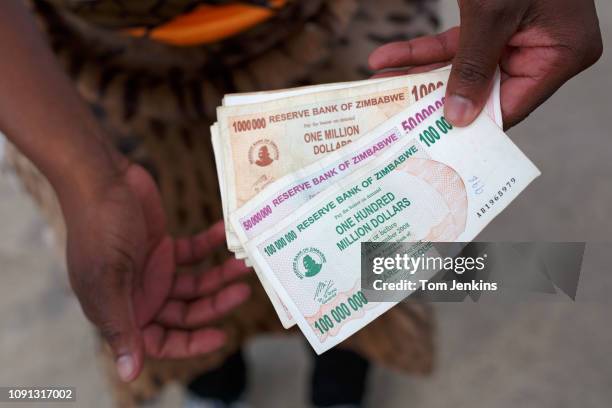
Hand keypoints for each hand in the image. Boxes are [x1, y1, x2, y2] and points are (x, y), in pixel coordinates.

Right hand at [63, 163, 250, 381]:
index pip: (161, 341)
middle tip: (242, 289)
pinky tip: (225, 236)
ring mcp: (154, 269)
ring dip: (219, 276)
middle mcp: (140, 294)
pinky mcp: (164, 245)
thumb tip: (129, 374)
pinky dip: (211, 245)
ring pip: (195, 284)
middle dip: (215, 304)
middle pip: (186, 312)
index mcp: (123, 309)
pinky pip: (194, 252)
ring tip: (242, 264)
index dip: (191, 344)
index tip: (222, 336)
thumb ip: (121, 326)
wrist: (99, 177)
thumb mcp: (108, 279)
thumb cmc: (98, 228)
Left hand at [368, 0, 602, 127]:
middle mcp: (542, 51)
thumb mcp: (491, 15)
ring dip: (419, 74)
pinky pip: (456, 46)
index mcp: (561, 54)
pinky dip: (423, 50)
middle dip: (434, 98)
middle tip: (399, 117)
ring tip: (382, 86)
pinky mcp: (494, 26)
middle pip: (483, 91)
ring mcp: (517, 39)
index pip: (513, 105)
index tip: (436, 140)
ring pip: (462, 69)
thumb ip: (473, 65)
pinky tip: (387, 57)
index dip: (474, 124)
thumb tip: (457, 116)